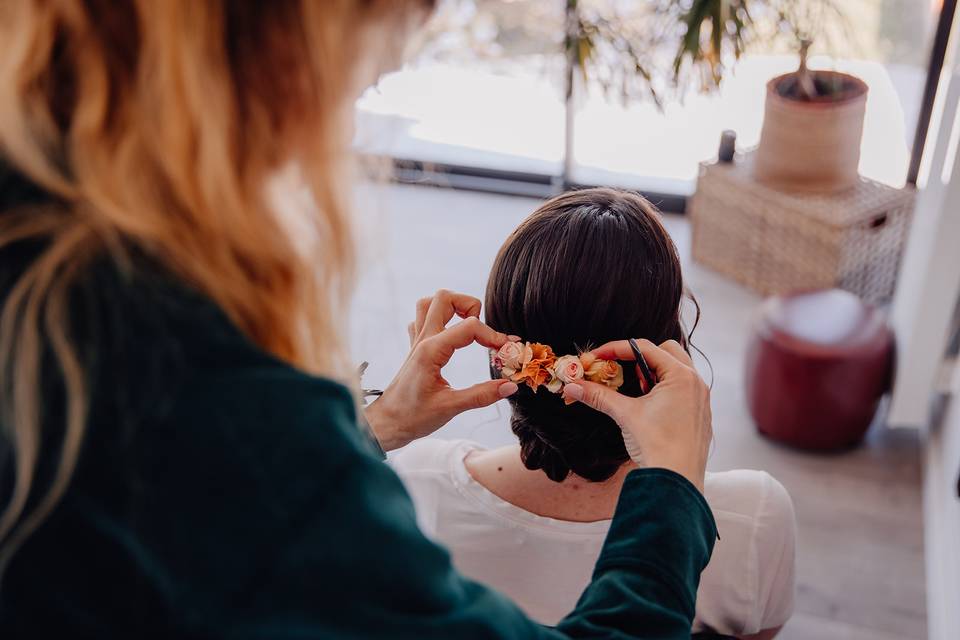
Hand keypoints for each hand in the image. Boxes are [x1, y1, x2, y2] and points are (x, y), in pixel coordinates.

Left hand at [365, 290, 518, 451]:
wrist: (387, 423)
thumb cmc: (413, 417)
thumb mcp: (451, 407)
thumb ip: (482, 395)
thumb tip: (510, 386)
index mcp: (431, 351)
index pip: (469, 326)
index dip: (493, 335)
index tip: (506, 350)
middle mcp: (423, 340)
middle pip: (444, 298)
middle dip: (470, 306)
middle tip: (483, 332)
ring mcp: (416, 341)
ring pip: (430, 303)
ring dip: (452, 307)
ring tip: (468, 326)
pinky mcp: (415, 347)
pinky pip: (422, 319)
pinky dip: (439, 319)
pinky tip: (450, 335)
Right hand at [561, 339, 710, 492]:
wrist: (677, 482)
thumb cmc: (656, 446)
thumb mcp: (625, 415)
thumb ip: (598, 395)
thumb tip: (572, 386)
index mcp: (681, 376)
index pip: (645, 348)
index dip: (616, 349)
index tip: (596, 357)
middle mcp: (696, 383)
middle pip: (666, 351)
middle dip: (640, 358)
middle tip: (623, 374)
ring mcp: (701, 399)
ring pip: (676, 371)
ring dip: (653, 374)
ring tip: (637, 395)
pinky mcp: (700, 415)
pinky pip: (683, 390)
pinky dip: (664, 390)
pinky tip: (651, 411)